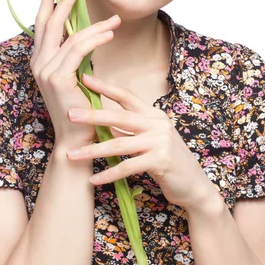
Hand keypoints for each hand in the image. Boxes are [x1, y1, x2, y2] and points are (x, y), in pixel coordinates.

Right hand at [30, 0, 120, 145]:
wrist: (75, 137)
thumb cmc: (78, 107)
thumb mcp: (73, 76)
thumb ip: (73, 56)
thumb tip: (85, 33)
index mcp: (40, 60)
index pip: (41, 24)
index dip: (48, 1)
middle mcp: (38, 63)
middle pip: (50, 22)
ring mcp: (46, 70)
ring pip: (71, 36)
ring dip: (95, 24)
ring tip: (114, 19)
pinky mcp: (58, 77)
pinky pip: (79, 49)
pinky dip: (96, 39)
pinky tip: (110, 34)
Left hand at [64, 73, 218, 209]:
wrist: (194, 185)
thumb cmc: (167, 162)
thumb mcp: (149, 141)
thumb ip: (129, 132)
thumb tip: (103, 125)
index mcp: (153, 114)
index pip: (126, 96)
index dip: (105, 87)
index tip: (84, 79)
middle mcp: (158, 124)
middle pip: (119, 116)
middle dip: (92, 116)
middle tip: (70, 114)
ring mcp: (160, 141)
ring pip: (119, 144)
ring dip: (93, 150)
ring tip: (71, 154)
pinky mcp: (161, 161)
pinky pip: (128, 166)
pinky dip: (109, 174)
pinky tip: (94, 179)